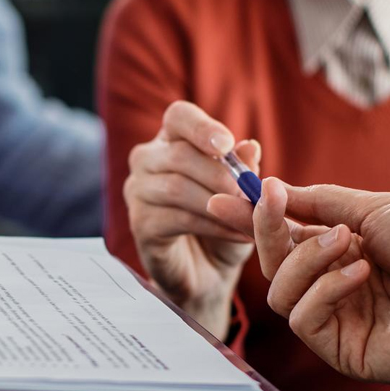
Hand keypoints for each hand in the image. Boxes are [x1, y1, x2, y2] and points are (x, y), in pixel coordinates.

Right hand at [124, 101, 260, 338]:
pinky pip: (177, 219)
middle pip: (179, 154)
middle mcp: (147, 160)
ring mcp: (138, 192)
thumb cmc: (224, 225)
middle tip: (251, 194)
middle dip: (220, 175)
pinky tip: (238, 235)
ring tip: (250, 218)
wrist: (209, 274)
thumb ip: (244, 170)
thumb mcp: (242, 195)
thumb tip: (249, 147)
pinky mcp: (140, 224)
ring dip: (219, 203)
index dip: (201, 127)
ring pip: (176, 187)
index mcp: (172, 141)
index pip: (178, 117)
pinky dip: (214, 226)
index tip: (227, 144)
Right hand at [209, 177, 389, 381]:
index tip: (221, 198)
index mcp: (343, 257)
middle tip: (271, 203)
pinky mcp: (343, 352)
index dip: (253, 222)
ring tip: (347, 243)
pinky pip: (302, 320)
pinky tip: (359, 275)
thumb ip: (314, 203)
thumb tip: (268, 190)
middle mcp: (335, 290)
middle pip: (273, 268)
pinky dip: (324, 291)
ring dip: (306, 261)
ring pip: (280, 294)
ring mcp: (339, 323)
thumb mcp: (369, 208)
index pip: (284, 242)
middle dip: (267, 234)